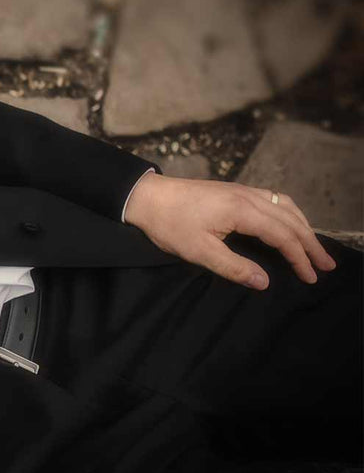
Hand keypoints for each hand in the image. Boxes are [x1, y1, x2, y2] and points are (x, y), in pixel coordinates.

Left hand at [124, 172, 335, 289]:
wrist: (146, 196)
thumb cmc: (168, 224)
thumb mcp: (198, 251)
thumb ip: (234, 267)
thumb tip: (265, 282)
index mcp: (243, 210)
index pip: (283, 236)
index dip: (299, 257)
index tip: (310, 276)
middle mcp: (249, 196)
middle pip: (291, 220)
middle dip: (311, 244)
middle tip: (327, 265)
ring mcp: (243, 190)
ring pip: (285, 206)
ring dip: (303, 227)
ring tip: (314, 247)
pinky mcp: (235, 190)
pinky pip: (273, 199)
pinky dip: (289, 214)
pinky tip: (290, 223)